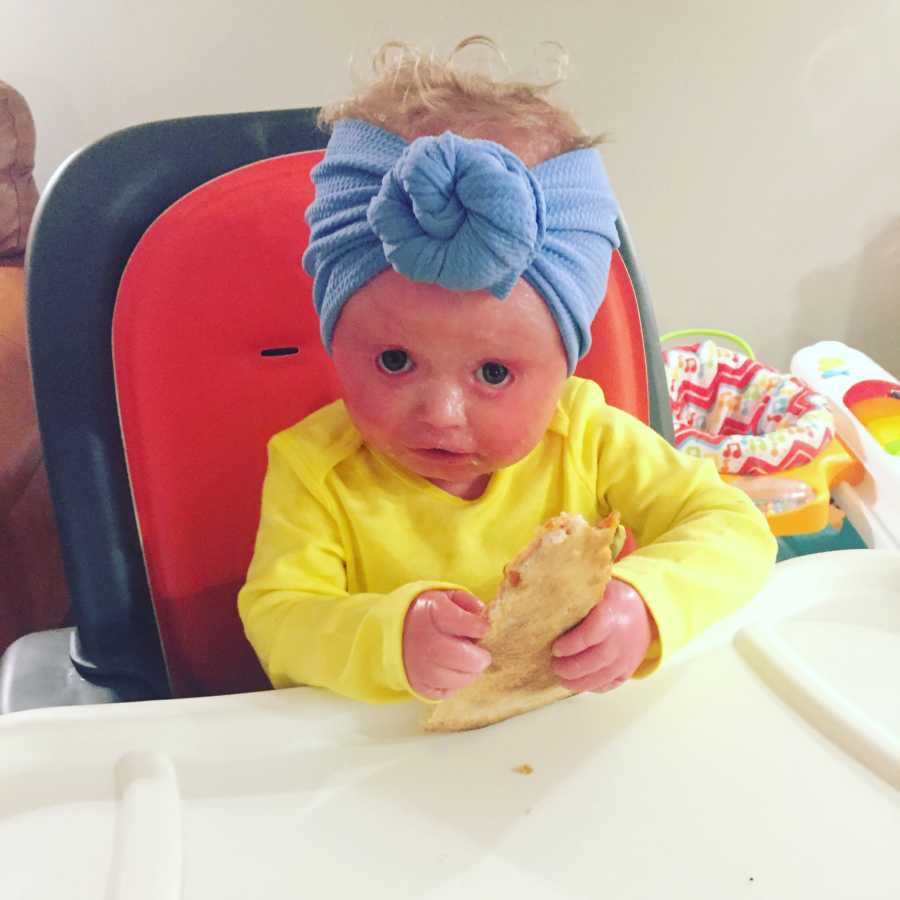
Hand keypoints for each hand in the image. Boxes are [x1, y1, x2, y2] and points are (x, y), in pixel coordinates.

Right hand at [403, 590, 491, 699]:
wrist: (395, 630)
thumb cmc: (427, 613)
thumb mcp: (446, 597)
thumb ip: (467, 602)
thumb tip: (483, 614)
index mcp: (433, 613)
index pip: (466, 623)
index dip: (480, 627)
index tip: (483, 628)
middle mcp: (424, 639)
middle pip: (462, 656)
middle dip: (479, 658)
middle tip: (482, 655)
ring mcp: (419, 664)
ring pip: (455, 679)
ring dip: (470, 674)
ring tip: (470, 664)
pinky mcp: (417, 683)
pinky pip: (445, 692)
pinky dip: (455, 685)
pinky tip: (455, 673)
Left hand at [551, 578, 654, 692]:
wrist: (645, 612)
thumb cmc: (612, 600)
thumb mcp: (598, 590)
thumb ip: (578, 597)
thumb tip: (546, 598)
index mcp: (611, 615)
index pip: (591, 633)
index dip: (572, 644)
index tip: (555, 648)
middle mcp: (620, 639)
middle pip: (595, 660)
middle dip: (571, 667)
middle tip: (554, 666)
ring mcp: (626, 657)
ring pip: (601, 677)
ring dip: (578, 682)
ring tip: (561, 678)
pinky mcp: (627, 670)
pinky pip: (609, 684)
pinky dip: (592, 687)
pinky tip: (578, 683)